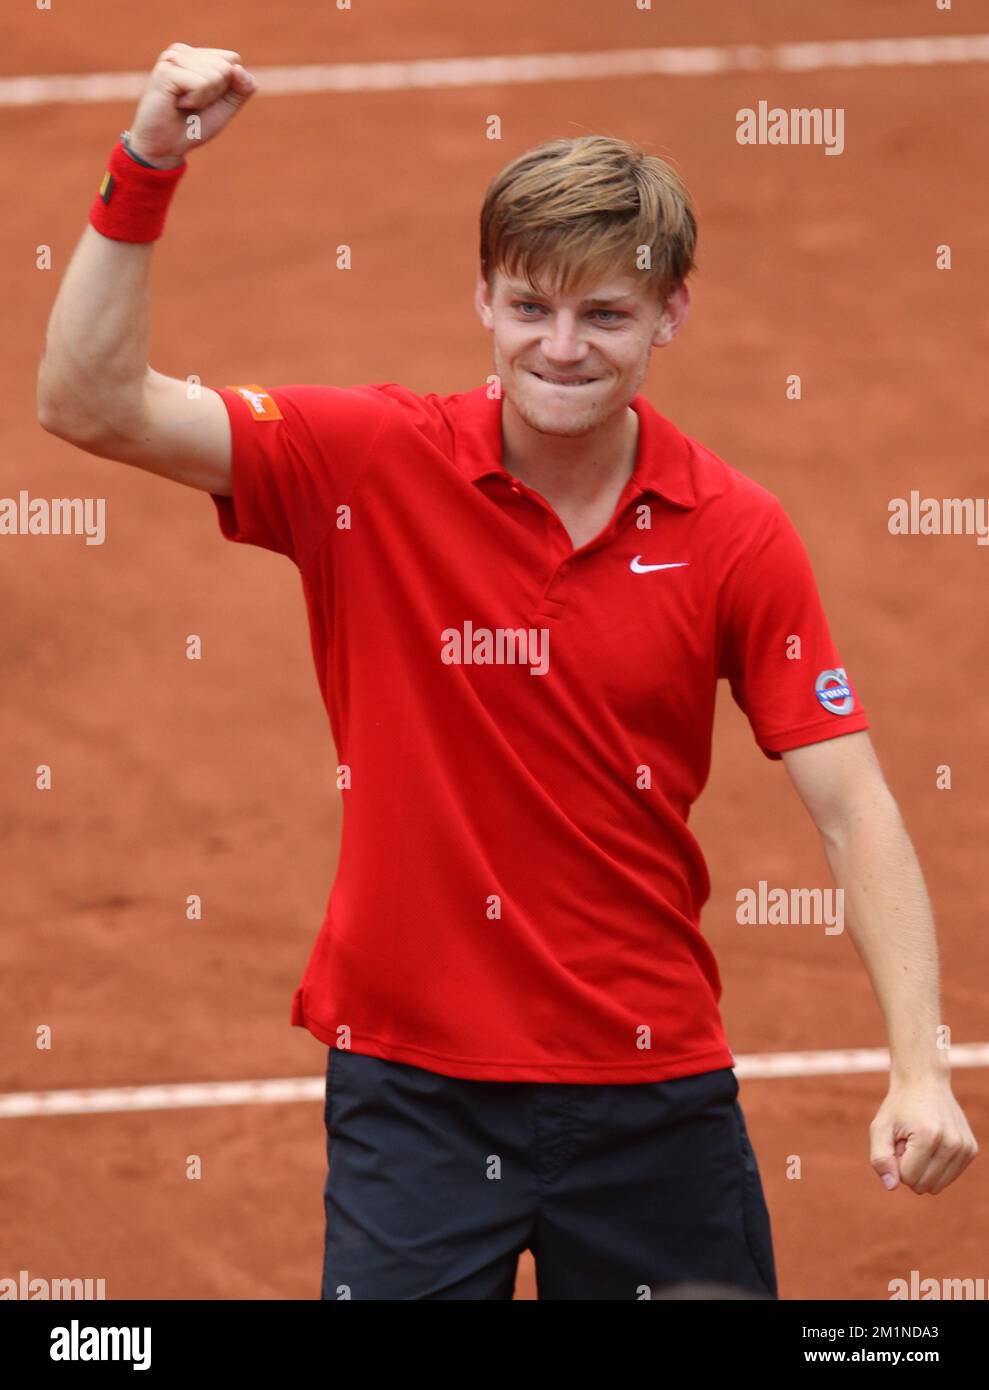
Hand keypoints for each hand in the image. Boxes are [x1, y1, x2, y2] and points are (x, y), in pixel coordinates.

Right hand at [128, 42, 256, 167]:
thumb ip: (242, 88)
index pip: (233, 60)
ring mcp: (173, 58)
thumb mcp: (226, 106)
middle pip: (226, 67)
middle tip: (193, 103)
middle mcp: (184, 51)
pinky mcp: (166, 70)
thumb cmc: (194, 125)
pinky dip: (195, 101)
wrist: (166, 147)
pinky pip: (200, 84)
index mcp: (197, 55)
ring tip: (183, 103)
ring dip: (203, 99)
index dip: (228, 87)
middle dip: (216, 93)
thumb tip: (238, 68)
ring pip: (215, 75)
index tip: (206, 99)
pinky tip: (176, 103)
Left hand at [870, 1075, 977, 1194]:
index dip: (896, 1161)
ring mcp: (965, 1147)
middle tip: (909, 1141)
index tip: (898, 1139)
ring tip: (920, 1142)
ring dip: (923, 1168)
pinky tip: (933, 1142)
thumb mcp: (879, 1128)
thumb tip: (891, 1187)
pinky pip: (948, 1178)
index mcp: (928, 1137)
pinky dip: (936, 1165)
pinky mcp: (971, 1150)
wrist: (925, 1082)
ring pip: (937, 1186)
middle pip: (923, 1186)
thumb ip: (880, 1159)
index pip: (907, 1177)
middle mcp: (952, 1143)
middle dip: (910, 1167)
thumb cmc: (899, 1108)